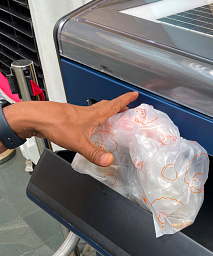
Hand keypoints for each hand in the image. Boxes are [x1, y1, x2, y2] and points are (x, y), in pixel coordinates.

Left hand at [1, 91, 138, 165]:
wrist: (35, 117)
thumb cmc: (55, 124)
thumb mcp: (79, 142)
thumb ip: (94, 153)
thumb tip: (108, 160)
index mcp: (93, 114)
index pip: (114, 105)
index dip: (125, 99)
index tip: (134, 95)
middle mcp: (86, 112)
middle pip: (106, 106)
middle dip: (117, 106)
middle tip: (125, 108)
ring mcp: (77, 114)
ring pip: (95, 111)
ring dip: (105, 113)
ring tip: (111, 119)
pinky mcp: (68, 119)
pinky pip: (85, 118)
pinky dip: (93, 120)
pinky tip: (89, 129)